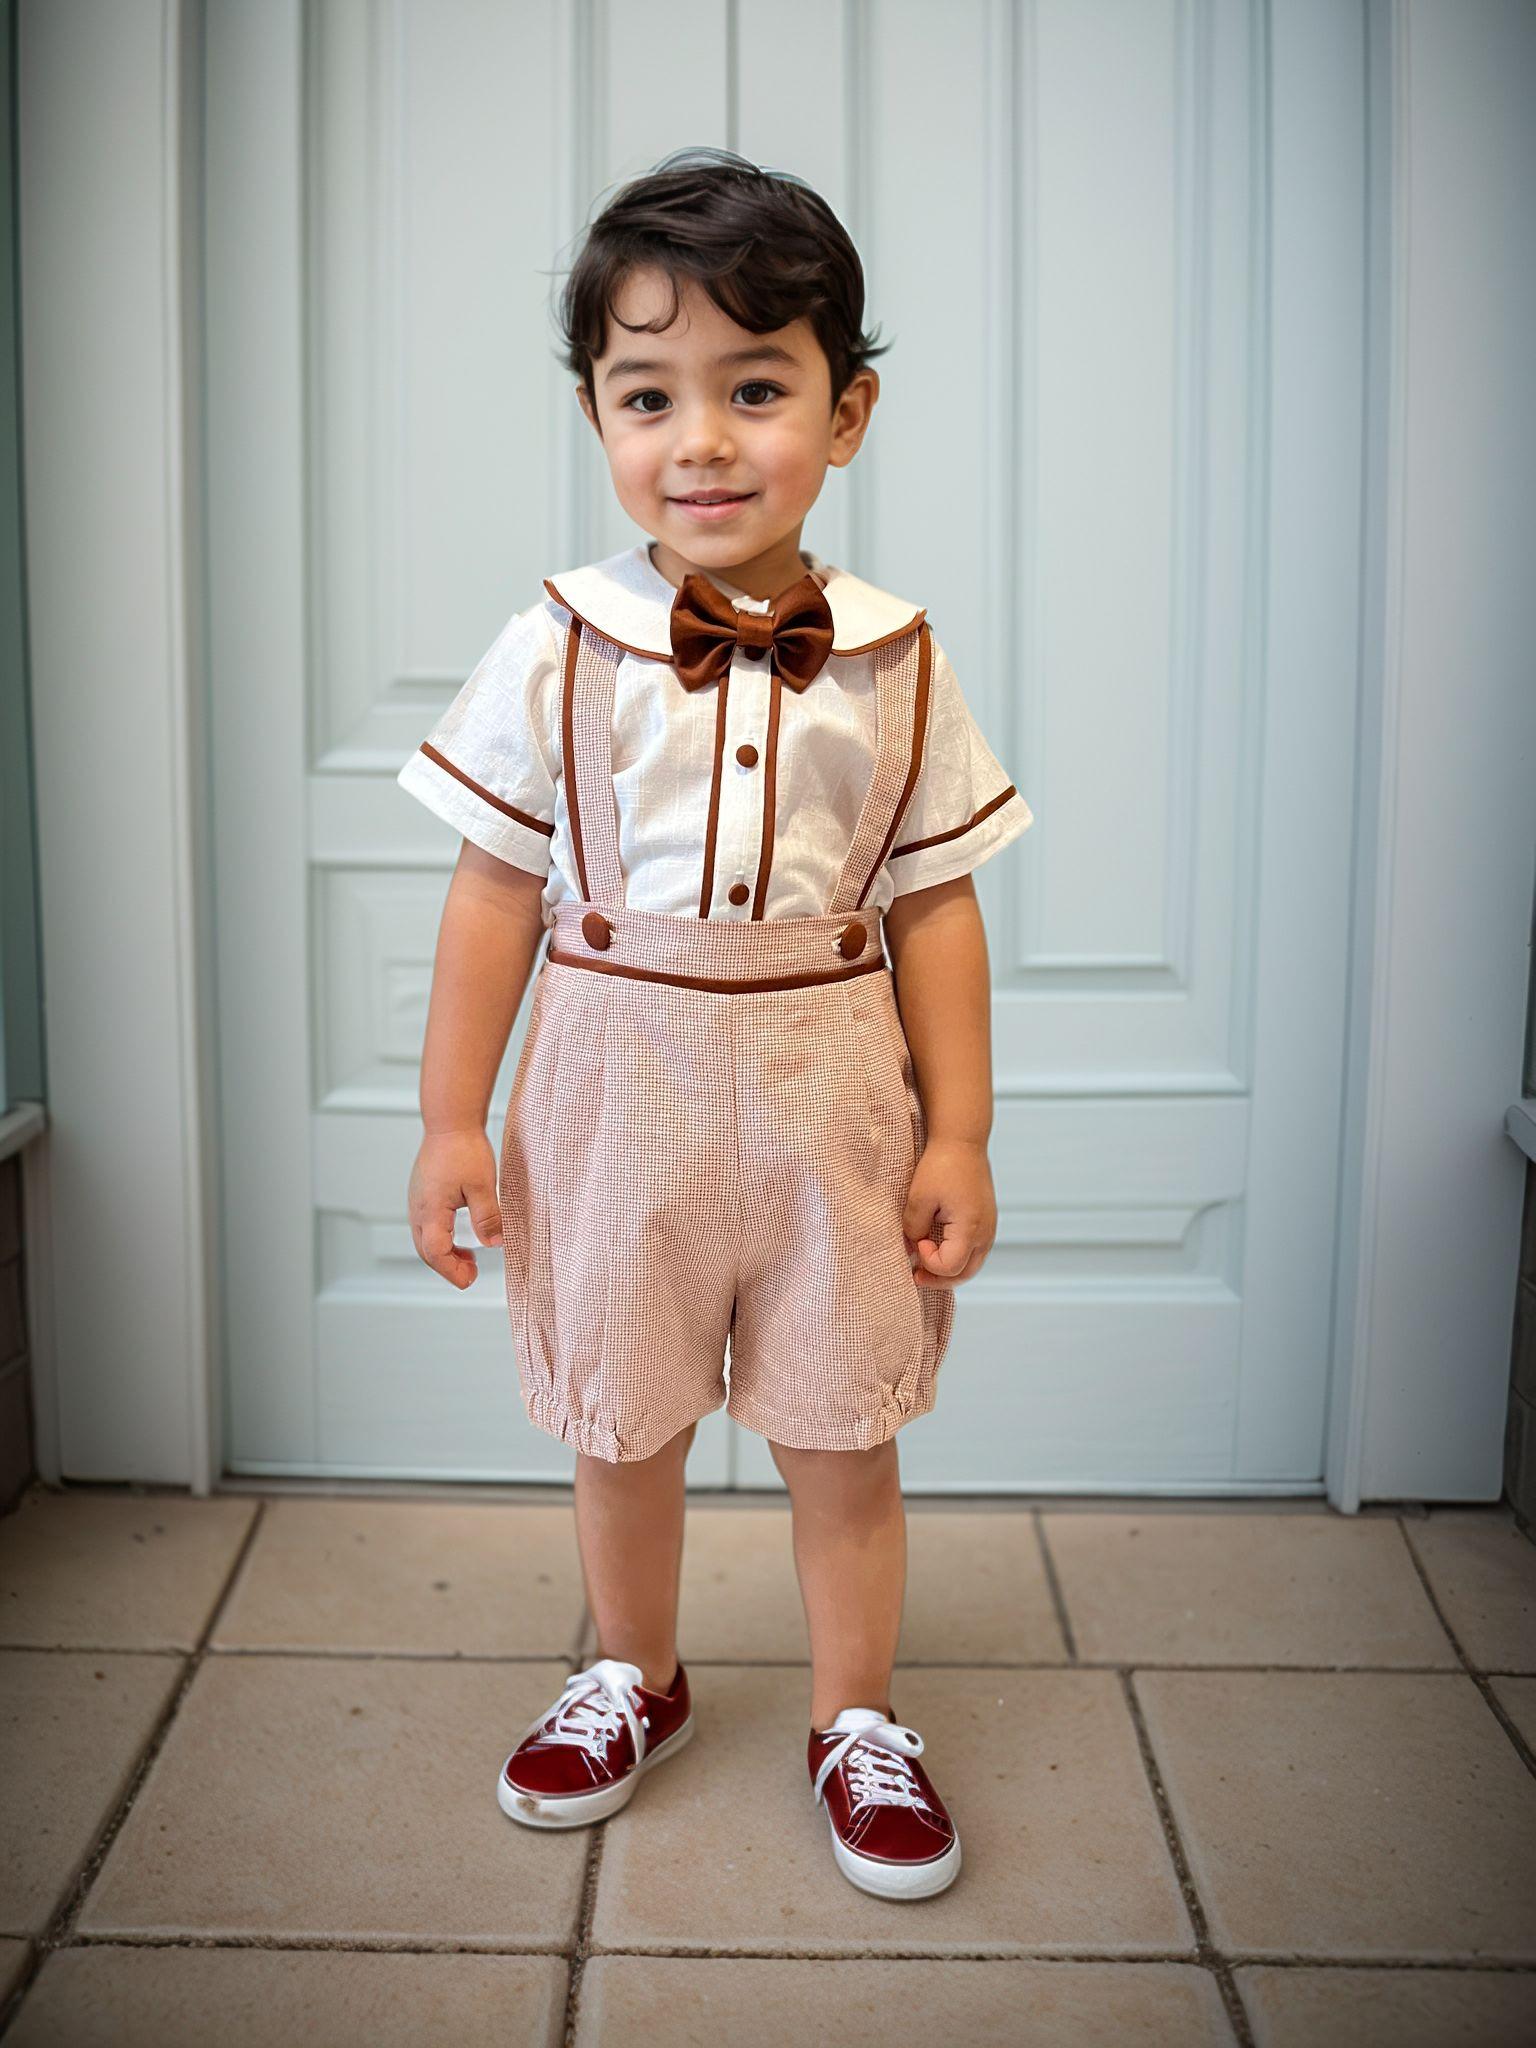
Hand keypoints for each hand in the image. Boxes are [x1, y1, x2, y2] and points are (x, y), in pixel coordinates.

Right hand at [408, 1128, 502, 1289]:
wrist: (450, 1122)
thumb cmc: (463, 1149)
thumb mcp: (483, 1185)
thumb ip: (487, 1217)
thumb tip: (494, 1244)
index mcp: (430, 1209)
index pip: (435, 1253)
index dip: (452, 1271)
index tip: (470, 1279)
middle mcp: (418, 1209)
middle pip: (426, 1251)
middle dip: (448, 1267)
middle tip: (472, 1273)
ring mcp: (417, 1202)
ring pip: (424, 1240)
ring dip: (444, 1254)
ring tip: (468, 1258)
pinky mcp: (421, 1195)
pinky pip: (426, 1226)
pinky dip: (440, 1239)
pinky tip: (459, 1236)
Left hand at [902, 1136, 996, 1287]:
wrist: (962, 1141)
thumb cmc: (941, 1165)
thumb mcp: (918, 1199)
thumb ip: (913, 1229)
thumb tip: (912, 1247)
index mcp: (970, 1228)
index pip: (950, 1268)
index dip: (929, 1263)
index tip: (917, 1242)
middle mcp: (985, 1233)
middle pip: (965, 1274)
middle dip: (938, 1278)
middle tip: (916, 1275)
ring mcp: (989, 1228)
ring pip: (971, 1265)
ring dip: (948, 1268)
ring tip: (924, 1262)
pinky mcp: (986, 1221)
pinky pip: (974, 1250)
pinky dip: (956, 1255)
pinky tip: (937, 1246)